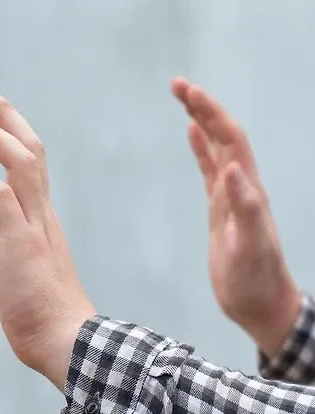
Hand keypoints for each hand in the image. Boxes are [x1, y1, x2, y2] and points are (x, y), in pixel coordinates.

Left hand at [0, 83, 95, 389]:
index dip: (14, 136)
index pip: (34, 166)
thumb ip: (26, 263)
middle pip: (31, 150)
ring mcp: (34, 226)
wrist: (69, 345)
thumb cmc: (50, 322)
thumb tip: (20, 269)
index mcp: (45, 222)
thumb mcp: (33, 280)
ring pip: (20, 162)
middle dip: (6, 116)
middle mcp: (43, 216)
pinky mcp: (19, 241)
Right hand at [171, 77, 300, 355]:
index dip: (211, 113)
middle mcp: (242, 186)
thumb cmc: (257, 280)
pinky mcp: (221, 210)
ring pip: (216, 148)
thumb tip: (232, 167)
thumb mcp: (252, 246)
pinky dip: (200, 149)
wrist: (260, 303)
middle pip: (223, 136)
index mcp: (248, 190)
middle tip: (177, 85)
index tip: (188, 92)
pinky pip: (209, 171)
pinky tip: (191, 136)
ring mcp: (231, 196)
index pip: (230, 140)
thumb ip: (246, 207)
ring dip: (201, 121)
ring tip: (183, 99)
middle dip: (203, 107)